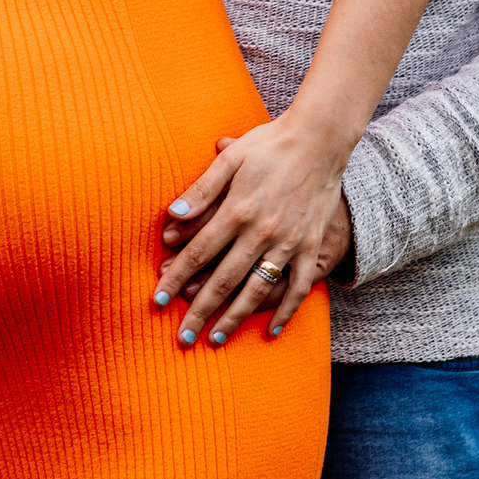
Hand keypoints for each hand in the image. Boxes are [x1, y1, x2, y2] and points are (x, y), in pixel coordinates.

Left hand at [152, 122, 350, 347]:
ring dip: (235, 317)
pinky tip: (270, 330)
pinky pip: (298, 286)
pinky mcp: (310, 246)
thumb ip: (202, 189)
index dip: (177, 277)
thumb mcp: (231, 158)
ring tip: (216, 340)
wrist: (320, 138)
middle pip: (224, 279)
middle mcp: (262, 232)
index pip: (199, 252)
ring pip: (257, 289)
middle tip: (183, 337)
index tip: (159, 299)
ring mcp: (288, 242)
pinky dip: (286, 310)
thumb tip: (172, 215)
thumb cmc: (270, 144)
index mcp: (238, 209)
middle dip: (200, 310)